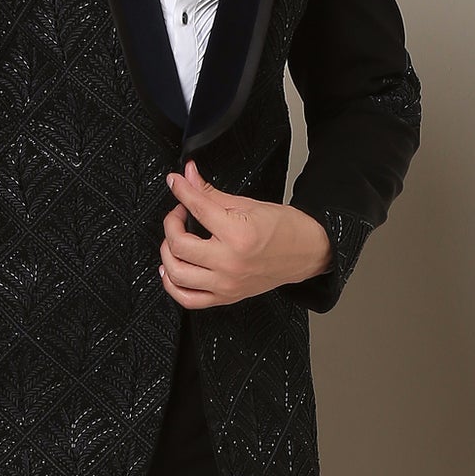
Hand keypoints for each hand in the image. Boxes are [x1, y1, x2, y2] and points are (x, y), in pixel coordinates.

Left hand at [160, 159, 331, 306]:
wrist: (307, 252)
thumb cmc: (284, 228)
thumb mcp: (247, 204)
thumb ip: (210, 193)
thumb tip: (188, 175)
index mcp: (238, 235)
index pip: (197, 209)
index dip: (181, 191)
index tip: (175, 182)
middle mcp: (230, 263)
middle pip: (179, 245)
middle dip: (171, 223)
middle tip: (179, 213)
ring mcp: (227, 284)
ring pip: (177, 274)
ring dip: (167, 253)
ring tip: (175, 240)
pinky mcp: (226, 297)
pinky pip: (188, 299)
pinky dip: (173, 285)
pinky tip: (171, 270)